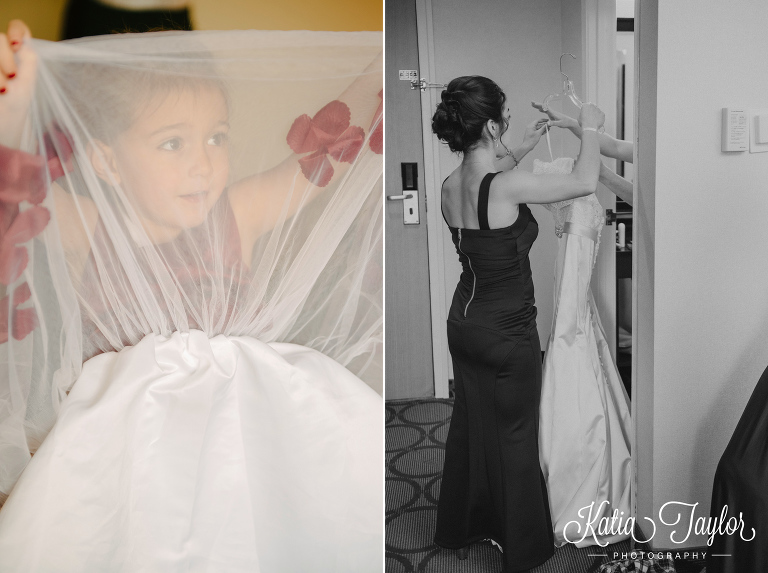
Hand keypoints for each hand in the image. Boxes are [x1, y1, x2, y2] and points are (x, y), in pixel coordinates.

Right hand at [0, 20, 35, 148]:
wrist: (0, 128)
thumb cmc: (13, 109)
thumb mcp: (26, 85)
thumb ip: (28, 61)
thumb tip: (26, 42)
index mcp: (17, 55)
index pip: (18, 29)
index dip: (16, 30)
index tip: (17, 45)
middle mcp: (0, 54)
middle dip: (6, 57)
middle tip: (11, 78)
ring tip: (2, 90)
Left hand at [521, 118, 547, 149]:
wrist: (527, 146)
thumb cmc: (531, 140)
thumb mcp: (538, 133)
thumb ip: (543, 128)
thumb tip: (547, 125)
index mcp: (531, 126)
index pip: (538, 120)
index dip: (543, 120)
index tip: (547, 120)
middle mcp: (531, 127)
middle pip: (538, 124)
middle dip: (544, 125)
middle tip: (549, 126)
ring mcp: (531, 131)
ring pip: (538, 128)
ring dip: (543, 129)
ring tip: (548, 129)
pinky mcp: (533, 134)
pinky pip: (537, 131)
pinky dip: (541, 131)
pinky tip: (545, 132)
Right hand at [530, 101, 578, 131]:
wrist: (570, 122)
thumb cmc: (565, 123)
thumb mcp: (559, 124)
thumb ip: (553, 123)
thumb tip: (547, 123)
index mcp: (553, 113)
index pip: (545, 108)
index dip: (540, 105)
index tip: (535, 103)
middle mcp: (552, 112)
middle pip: (544, 107)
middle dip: (537, 104)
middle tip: (531, 102)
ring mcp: (552, 113)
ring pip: (544, 108)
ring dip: (539, 106)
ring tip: (533, 105)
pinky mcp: (552, 115)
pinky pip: (546, 111)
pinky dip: (542, 110)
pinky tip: (539, 110)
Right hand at [578, 102, 604, 130]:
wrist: (590, 127)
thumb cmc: (583, 123)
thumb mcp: (579, 118)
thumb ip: (582, 114)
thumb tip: (584, 114)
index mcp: (585, 106)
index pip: (586, 106)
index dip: (586, 110)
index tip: (585, 113)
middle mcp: (592, 106)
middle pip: (592, 107)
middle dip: (591, 111)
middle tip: (590, 117)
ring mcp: (598, 109)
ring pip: (597, 111)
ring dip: (596, 114)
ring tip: (593, 120)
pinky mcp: (602, 113)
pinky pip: (601, 115)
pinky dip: (600, 118)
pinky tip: (597, 122)